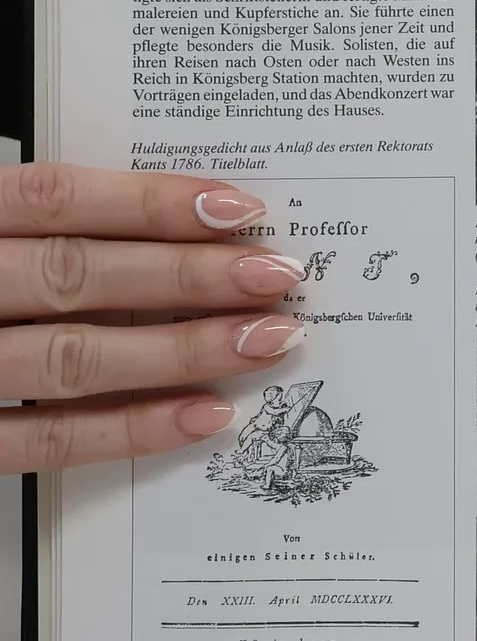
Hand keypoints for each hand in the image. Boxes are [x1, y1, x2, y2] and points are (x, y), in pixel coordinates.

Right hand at [1, 164, 306, 473]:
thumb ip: (36, 218)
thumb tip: (174, 216)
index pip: (53, 199)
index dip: (149, 203)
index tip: (239, 209)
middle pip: (76, 277)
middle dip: (187, 277)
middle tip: (276, 277)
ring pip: (70, 358)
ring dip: (180, 350)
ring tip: (265, 340)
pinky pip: (43, 441)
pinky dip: (130, 430)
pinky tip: (205, 415)